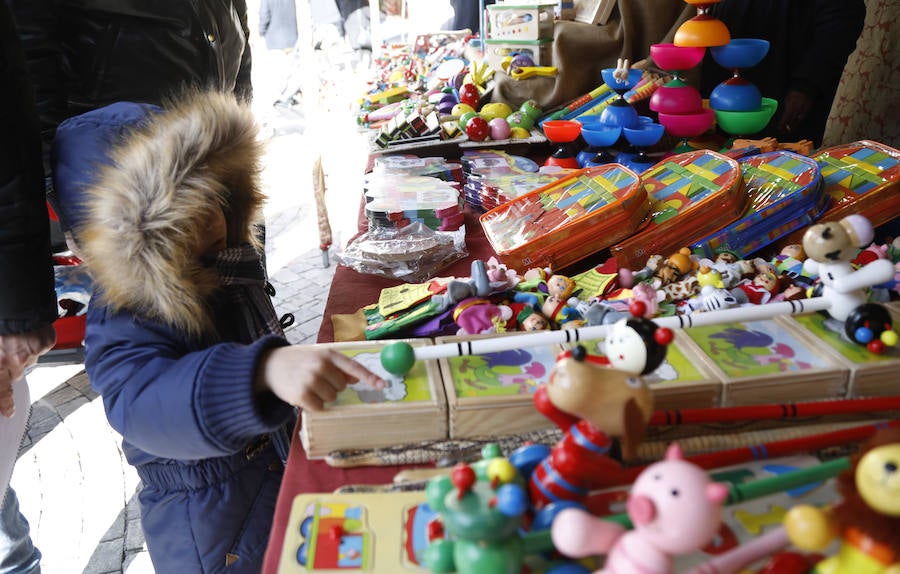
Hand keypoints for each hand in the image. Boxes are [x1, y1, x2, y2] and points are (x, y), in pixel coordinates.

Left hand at [0, 325, 56, 416]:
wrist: (12, 304)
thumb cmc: (0, 323)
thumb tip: (6, 378)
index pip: (2, 392)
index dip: (5, 404)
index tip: (8, 412)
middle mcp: (14, 361)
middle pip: (14, 375)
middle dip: (10, 368)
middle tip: (6, 353)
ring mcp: (30, 352)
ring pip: (27, 361)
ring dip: (22, 354)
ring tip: (15, 339)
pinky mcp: (43, 342)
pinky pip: (40, 347)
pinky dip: (36, 343)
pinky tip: (29, 334)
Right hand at [256, 346, 385, 411]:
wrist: (271, 365)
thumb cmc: (301, 362)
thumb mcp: (319, 357)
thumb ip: (339, 367)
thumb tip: (356, 378)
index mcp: (328, 354)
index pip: (354, 366)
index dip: (369, 377)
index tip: (382, 385)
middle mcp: (320, 365)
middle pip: (342, 386)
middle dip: (332, 386)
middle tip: (317, 380)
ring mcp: (310, 380)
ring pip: (332, 398)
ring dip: (323, 396)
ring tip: (309, 386)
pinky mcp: (301, 395)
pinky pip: (319, 407)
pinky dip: (314, 405)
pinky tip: (304, 395)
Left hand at [777, 90, 813, 133]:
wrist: (805, 87)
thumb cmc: (793, 93)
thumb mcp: (787, 99)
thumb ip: (786, 108)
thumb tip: (783, 116)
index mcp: (790, 106)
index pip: (785, 118)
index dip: (782, 124)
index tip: (779, 129)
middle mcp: (797, 109)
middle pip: (792, 121)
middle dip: (787, 127)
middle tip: (783, 131)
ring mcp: (803, 109)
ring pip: (798, 120)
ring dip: (793, 126)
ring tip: (790, 130)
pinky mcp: (808, 109)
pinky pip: (802, 117)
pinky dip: (799, 121)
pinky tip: (796, 123)